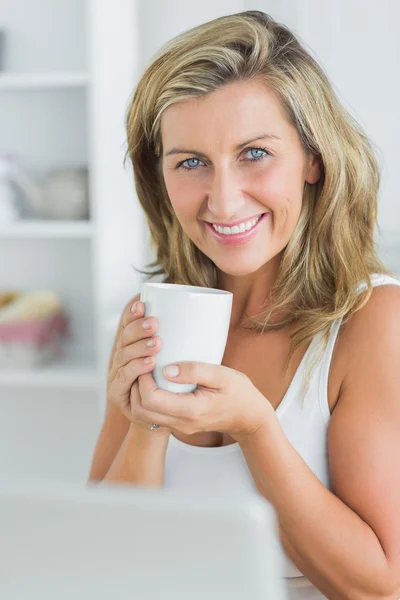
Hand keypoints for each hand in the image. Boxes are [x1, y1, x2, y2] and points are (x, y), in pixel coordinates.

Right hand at [107, 300, 169, 435]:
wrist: (171, 416)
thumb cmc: (180, 383)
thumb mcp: (181, 357)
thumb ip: (181, 338)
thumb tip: (192, 309)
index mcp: (132, 344)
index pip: (128, 324)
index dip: (131, 313)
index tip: (142, 302)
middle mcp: (121, 357)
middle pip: (124, 337)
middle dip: (137, 328)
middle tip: (155, 323)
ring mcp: (116, 375)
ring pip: (122, 355)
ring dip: (138, 347)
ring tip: (157, 342)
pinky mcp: (116, 393)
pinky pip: (124, 378)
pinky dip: (136, 368)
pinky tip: (150, 363)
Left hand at [136, 361, 272, 441]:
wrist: (248, 416)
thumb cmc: (238, 392)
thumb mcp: (222, 375)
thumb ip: (195, 371)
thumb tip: (166, 369)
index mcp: (192, 410)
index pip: (151, 399)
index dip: (143, 379)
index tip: (148, 360)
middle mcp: (181, 423)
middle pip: (141, 410)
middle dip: (135, 386)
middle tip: (141, 364)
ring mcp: (178, 427)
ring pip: (143, 416)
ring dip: (137, 394)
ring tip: (144, 371)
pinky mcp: (176, 424)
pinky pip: (151, 416)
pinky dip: (145, 400)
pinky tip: (152, 381)